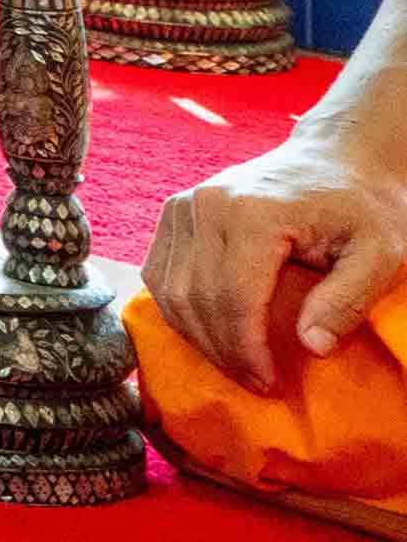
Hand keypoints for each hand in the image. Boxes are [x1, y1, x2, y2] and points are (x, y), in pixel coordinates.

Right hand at [147, 133, 406, 393]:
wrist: (336, 158)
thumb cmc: (363, 209)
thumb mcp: (382, 254)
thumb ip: (349, 299)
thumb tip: (312, 348)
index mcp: (253, 213)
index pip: (232, 296)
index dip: (246, 349)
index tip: (270, 384)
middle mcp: (206, 204)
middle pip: (195, 297)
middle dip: (223, 351)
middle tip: (256, 382)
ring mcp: (183, 204)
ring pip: (169, 289)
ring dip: (197, 336)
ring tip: (235, 363)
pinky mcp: (174, 211)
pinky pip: (159, 272)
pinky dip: (178, 310)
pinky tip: (210, 331)